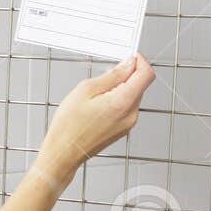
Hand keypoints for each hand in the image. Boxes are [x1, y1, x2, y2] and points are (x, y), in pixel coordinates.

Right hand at [36, 53, 156, 181]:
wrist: (64, 153)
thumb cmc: (69, 126)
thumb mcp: (86, 90)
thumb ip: (112, 75)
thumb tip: (128, 64)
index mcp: (123, 102)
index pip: (147, 74)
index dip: (140, 61)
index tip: (129, 57)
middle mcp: (131, 114)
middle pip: (140, 84)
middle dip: (126, 75)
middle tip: (103, 78)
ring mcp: (128, 124)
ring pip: (133, 95)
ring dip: (120, 89)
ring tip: (96, 96)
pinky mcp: (123, 129)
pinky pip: (126, 107)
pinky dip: (116, 100)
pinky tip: (98, 106)